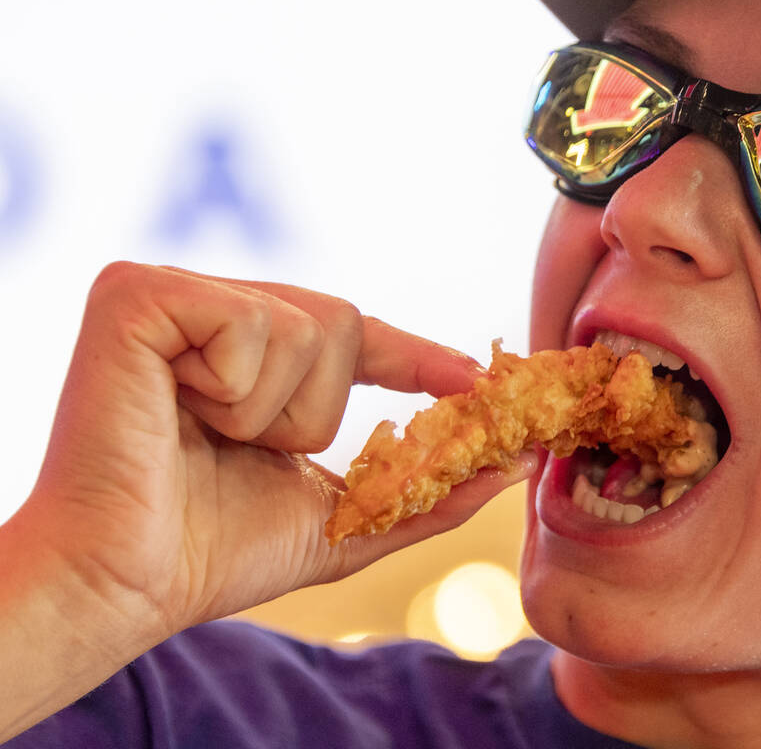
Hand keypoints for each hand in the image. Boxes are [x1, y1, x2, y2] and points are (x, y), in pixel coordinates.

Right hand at [9, 262, 534, 645]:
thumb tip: (516, 462)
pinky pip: (250, 326)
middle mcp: (210, 307)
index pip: (354, 334)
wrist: (127, 584)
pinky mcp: (135, 295)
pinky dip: (234, 393)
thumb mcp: (347, 519)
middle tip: (251, 451)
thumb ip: (430, 489)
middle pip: (342, 319)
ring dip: (275, 412)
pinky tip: (178, 413)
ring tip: (206, 436)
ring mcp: (171, 293)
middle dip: (319, 410)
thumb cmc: (216, 552)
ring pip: (306, 324)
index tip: (479, 384)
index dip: (418, 357)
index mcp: (249, 352)